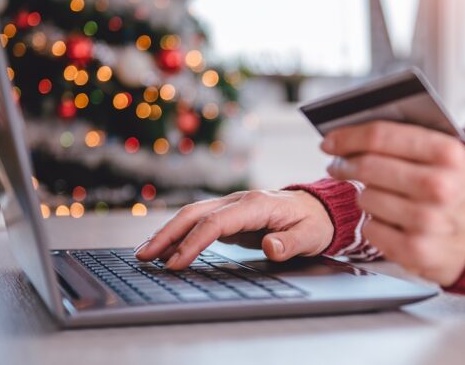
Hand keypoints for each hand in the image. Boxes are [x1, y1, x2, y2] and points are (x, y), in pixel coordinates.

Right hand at [134, 190, 333, 268]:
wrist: (319, 209)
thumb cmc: (314, 222)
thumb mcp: (311, 236)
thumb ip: (290, 243)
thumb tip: (271, 246)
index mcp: (257, 204)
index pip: (216, 223)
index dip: (194, 242)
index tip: (176, 262)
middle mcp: (240, 200)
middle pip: (195, 213)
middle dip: (167, 234)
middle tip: (144, 256)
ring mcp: (233, 205)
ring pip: (193, 215)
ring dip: (168, 233)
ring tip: (145, 253)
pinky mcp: (230, 215)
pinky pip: (200, 222)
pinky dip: (180, 233)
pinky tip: (166, 248)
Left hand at [323, 121, 464, 286]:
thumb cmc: (459, 192)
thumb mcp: (449, 158)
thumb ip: (408, 141)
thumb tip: (354, 134)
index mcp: (448, 153)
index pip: (380, 136)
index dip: (347, 137)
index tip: (330, 141)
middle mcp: (439, 186)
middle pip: (367, 167)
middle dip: (345, 165)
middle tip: (339, 167)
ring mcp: (427, 221)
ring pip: (365, 198)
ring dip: (365, 196)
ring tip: (381, 197)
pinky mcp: (415, 251)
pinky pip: (370, 229)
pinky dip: (374, 224)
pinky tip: (391, 222)